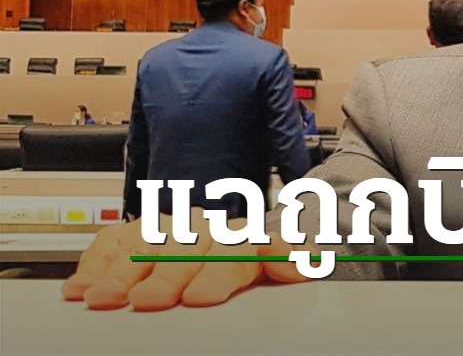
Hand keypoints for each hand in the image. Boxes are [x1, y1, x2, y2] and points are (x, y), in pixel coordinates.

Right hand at [61, 211, 307, 310]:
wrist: (244, 240)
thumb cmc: (256, 263)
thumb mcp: (284, 266)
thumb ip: (293, 265)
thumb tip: (309, 264)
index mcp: (244, 240)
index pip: (233, 253)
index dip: (215, 276)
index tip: (199, 298)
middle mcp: (205, 230)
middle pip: (183, 252)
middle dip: (163, 277)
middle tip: (146, 301)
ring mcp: (171, 229)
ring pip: (144, 245)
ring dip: (120, 272)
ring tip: (102, 296)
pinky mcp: (142, 232)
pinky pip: (116, 239)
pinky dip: (97, 260)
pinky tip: (83, 282)